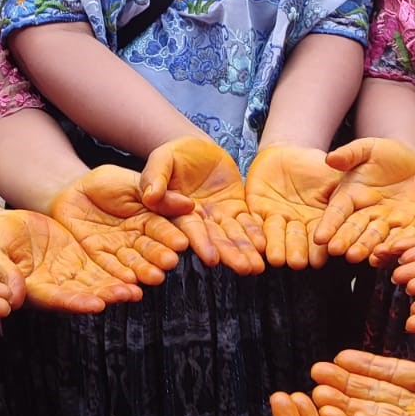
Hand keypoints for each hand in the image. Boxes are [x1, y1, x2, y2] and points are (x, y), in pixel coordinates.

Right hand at [0, 209, 141, 311]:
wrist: (1, 226)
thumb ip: (0, 272)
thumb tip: (12, 298)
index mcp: (31, 290)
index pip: (55, 299)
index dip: (76, 303)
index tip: (96, 304)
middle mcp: (54, 287)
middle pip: (82, 294)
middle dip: (105, 295)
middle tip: (128, 294)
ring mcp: (67, 274)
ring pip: (96, 283)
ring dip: (117, 286)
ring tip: (138, 286)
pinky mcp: (77, 260)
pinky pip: (100, 266)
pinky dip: (117, 269)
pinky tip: (136, 270)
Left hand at [50, 165, 189, 285]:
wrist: (72, 190)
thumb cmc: (106, 182)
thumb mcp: (132, 184)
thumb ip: (157, 195)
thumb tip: (189, 204)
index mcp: (150, 217)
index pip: (164, 228)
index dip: (172, 236)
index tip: (182, 243)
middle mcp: (138, 236)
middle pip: (151, 249)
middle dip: (160, 256)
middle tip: (170, 263)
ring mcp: (120, 248)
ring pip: (134, 262)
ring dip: (144, 271)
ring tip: (154, 277)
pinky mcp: (99, 256)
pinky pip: (110, 267)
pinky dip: (120, 275)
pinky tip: (129, 282)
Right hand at [140, 136, 264, 274]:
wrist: (198, 147)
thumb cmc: (175, 153)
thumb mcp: (162, 158)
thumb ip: (156, 176)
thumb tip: (150, 196)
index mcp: (176, 211)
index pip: (190, 230)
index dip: (201, 243)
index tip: (211, 259)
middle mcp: (199, 219)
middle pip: (215, 238)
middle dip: (229, 254)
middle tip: (244, 268)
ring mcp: (218, 215)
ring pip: (232, 235)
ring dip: (245, 250)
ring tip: (257, 266)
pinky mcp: (235, 208)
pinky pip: (246, 222)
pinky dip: (255, 234)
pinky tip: (264, 245)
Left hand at [245, 144, 342, 269]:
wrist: (285, 153)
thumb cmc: (314, 165)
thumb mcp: (332, 176)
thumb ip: (341, 189)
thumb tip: (359, 203)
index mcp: (319, 220)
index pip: (322, 235)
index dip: (323, 246)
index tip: (325, 255)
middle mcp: (298, 225)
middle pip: (297, 241)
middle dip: (297, 251)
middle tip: (298, 263)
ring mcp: (278, 220)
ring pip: (276, 235)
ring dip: (276, 247)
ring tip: (277, 259)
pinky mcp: (257, 212)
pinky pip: (254, 224)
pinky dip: (255, 234)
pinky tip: (257, 243)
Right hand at [320, 138, 414, 265]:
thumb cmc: (389, 154)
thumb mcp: (369, 148)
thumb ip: (350, 154)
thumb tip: (330, 158)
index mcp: (350, 195)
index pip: (337, 211)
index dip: (328, 224)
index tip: (319, 237)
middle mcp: (364, 212)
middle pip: (352, 228)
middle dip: (344, 240)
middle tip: (335, 250)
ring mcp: (384, 222)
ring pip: (373, 237)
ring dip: (364, 247)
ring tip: (356, 256)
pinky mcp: (405, 228)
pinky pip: (398, 238)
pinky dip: (392, 247)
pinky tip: (386, 254)